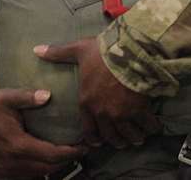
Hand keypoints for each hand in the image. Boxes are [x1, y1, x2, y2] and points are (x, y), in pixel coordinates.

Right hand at [0, 89, 85, 177]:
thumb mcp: (7, 96)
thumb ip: (27, 97)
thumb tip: (47, 95)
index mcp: (17, 144)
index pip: (51, 155)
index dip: (70, 153)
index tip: (84, 146)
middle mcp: (12, 162)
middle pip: (47, 168)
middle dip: (67, 160)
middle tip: (82, 149)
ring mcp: (6, 170)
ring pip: (38, 174)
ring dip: (55, 167)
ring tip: (69, 154)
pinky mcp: (2, 172)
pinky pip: (26, 176)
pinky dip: (40, 170)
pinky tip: (49, 159)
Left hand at [35, 38, 159, 149]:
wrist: (129, 51)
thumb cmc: (103, 52)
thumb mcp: (79, 50)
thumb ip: (59, 53)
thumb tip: (37, 50)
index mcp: (87, 102)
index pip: (88, 130)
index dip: (94, 138)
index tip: (99, 140)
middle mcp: (103, 113)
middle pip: (109, 136)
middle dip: (116, 140)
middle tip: (122, 140)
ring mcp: (121, 114)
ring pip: (128, 135)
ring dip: (133, 137)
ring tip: (138, 136)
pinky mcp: (139, 110)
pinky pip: (146, 125)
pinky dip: (151, 128)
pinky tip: (154, 127)